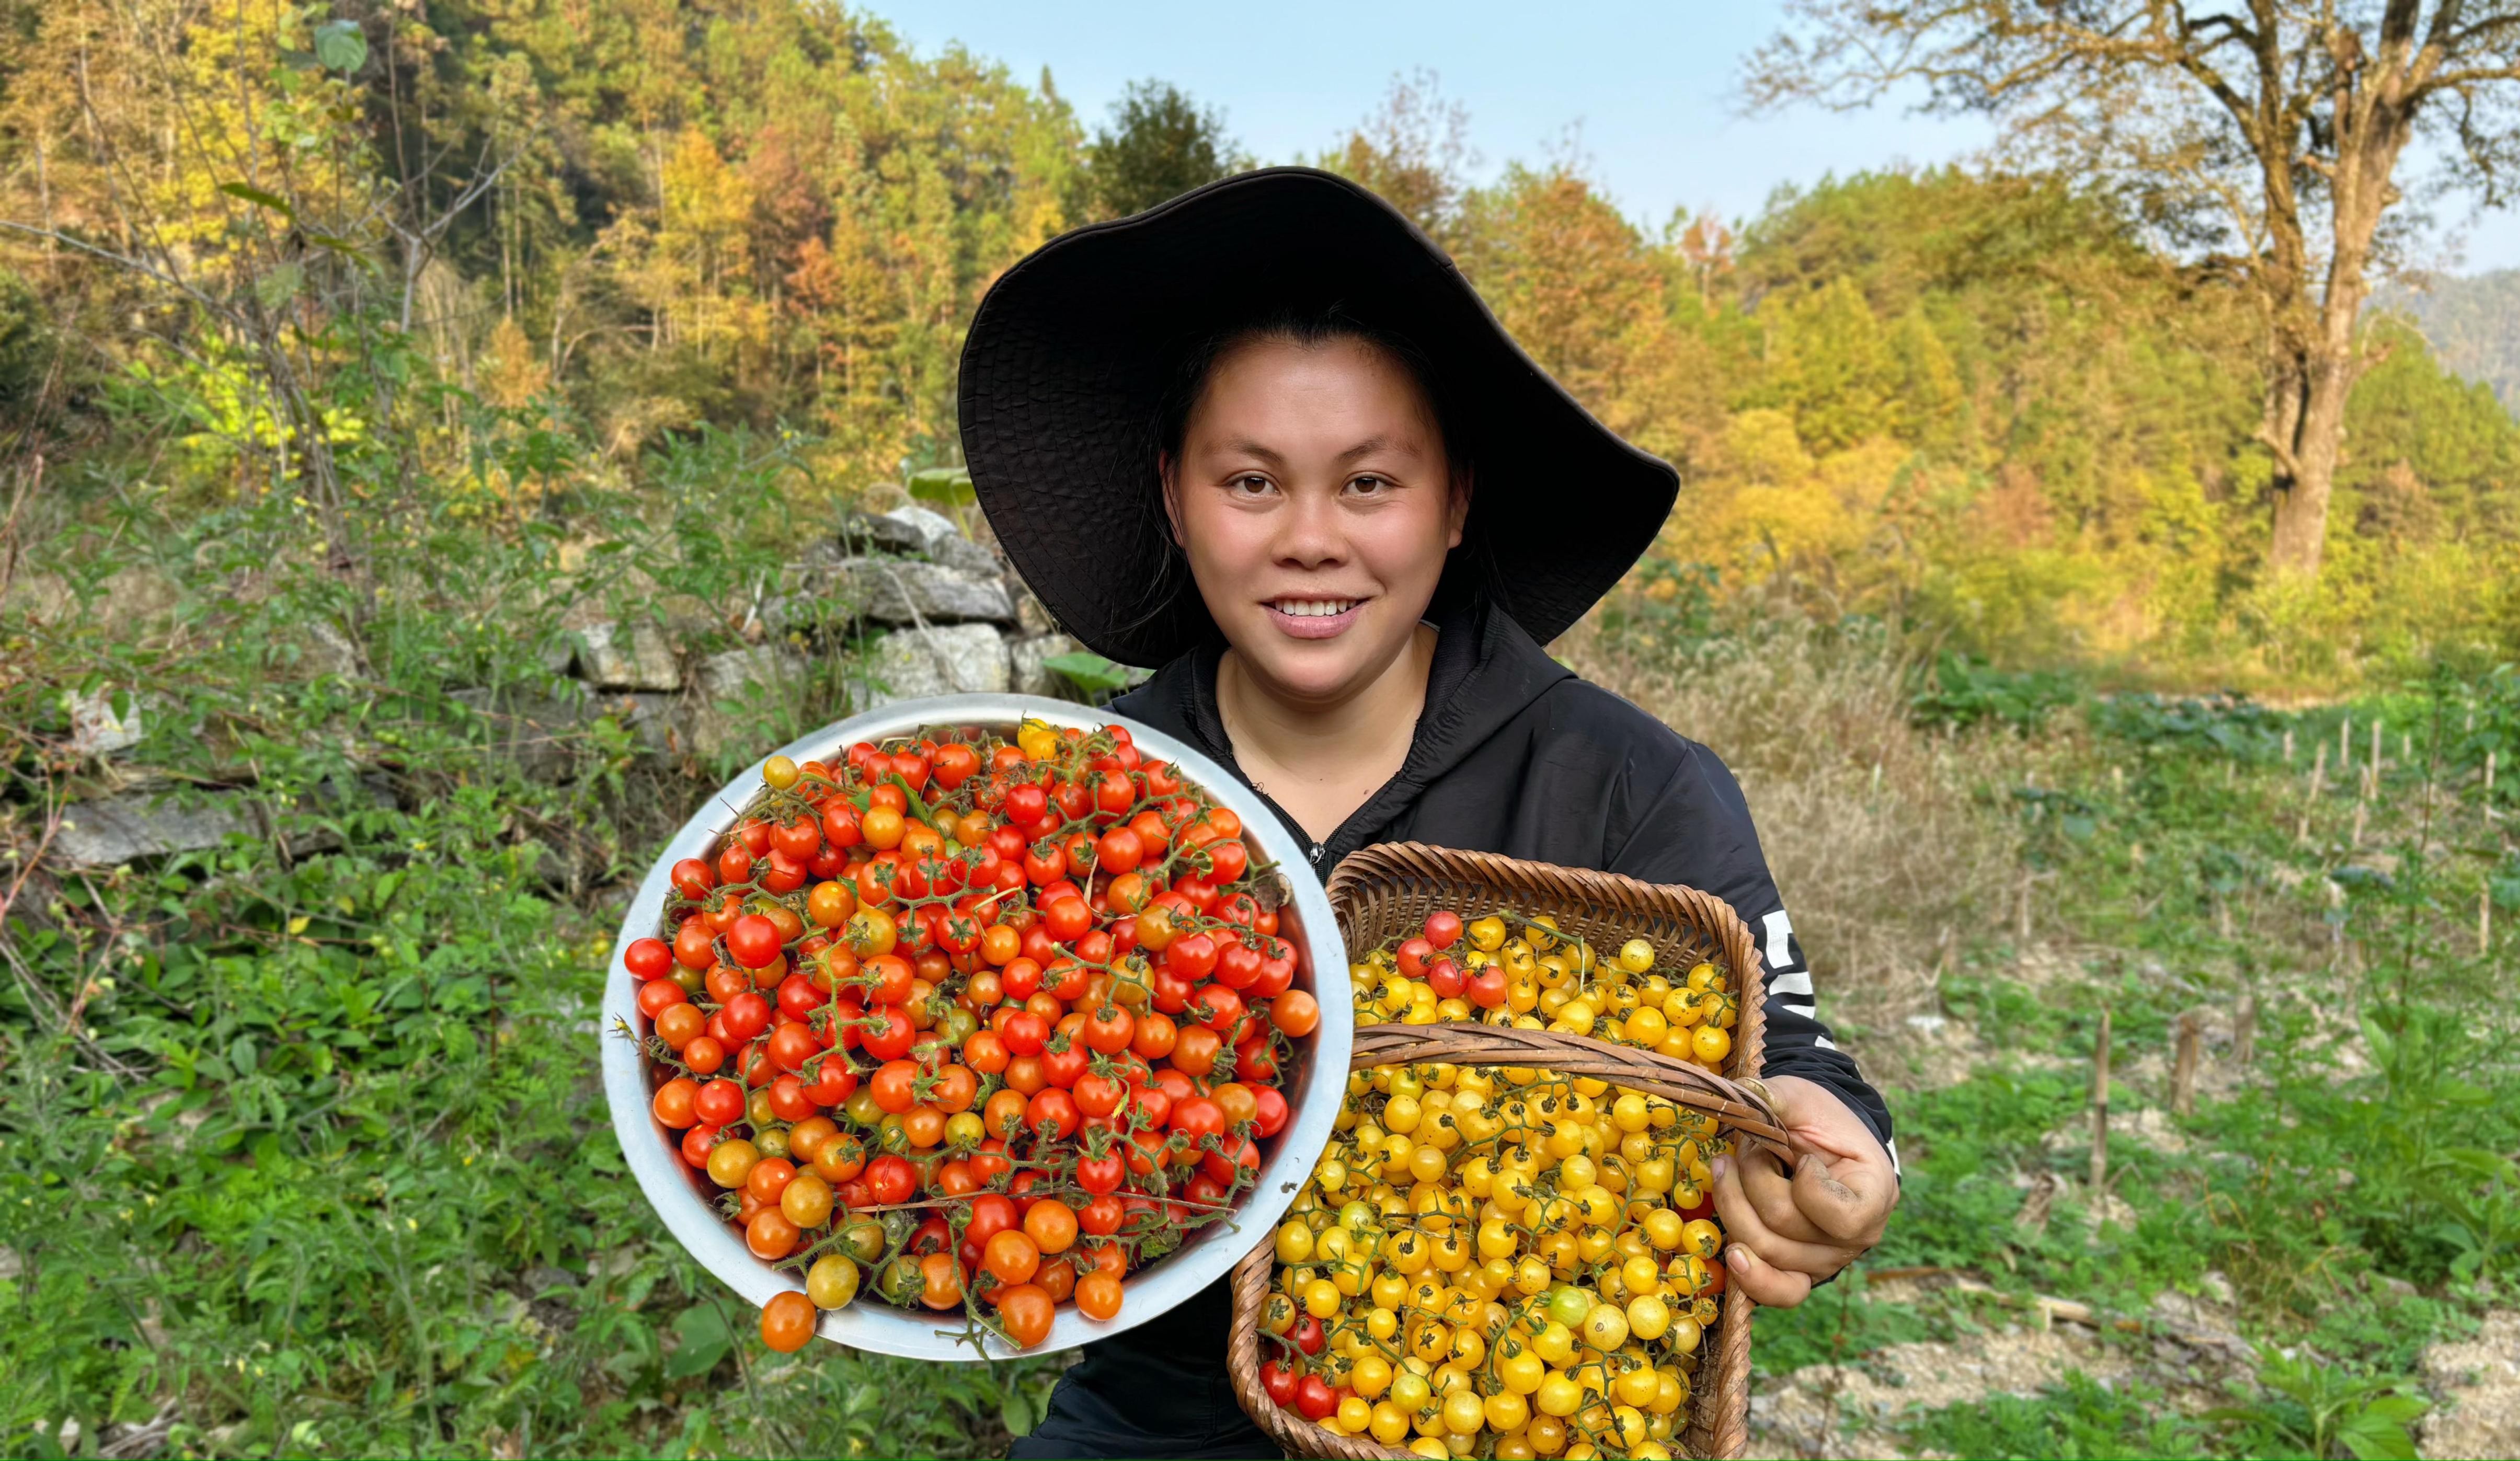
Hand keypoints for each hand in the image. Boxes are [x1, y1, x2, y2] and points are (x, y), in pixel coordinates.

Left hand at [1709, 1074, 1896, 1305]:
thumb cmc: (1817, 1119)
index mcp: (1874, 1195)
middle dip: (1751, 1178)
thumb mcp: (1802, 1097)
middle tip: (1747, 1149)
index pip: (1838, 1216)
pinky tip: (1733, 1253)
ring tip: (1727, 1169)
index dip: (1807, 1183)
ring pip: (1764, 1250)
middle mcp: (1857, 1238)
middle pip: (1783, 1227)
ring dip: (1733, 1203)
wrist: (1818, 1139)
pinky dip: (1752, 1277)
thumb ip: (1778, 1097)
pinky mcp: (1799, 1271)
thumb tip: (1743, 1095)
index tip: (1803, 1155)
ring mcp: (1827, 1260)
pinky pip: (1777, 1292)